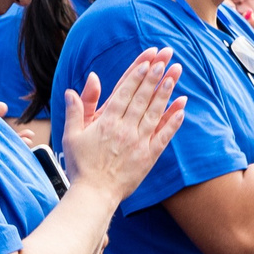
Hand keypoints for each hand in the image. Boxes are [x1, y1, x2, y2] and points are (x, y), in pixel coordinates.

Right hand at [61, 50, 185, 201]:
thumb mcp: (71, 136)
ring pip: (155, 112)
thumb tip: (73, 90)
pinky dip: (173, 121)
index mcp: (106, 122)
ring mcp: (138, 143)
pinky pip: (163, 136)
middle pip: (142, 98)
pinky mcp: (148, 157)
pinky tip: (182, 107)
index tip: (147, 61)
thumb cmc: (80, 166)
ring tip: (175, 75)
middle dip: (155, 76)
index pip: (124, 93)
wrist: (94, 195)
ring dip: (166, 92)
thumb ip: (76, 111)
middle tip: (166, 59)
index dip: (137, 75)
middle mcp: (124, 129)